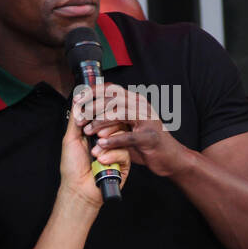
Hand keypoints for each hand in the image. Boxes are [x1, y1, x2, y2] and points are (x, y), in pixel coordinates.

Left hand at [59, 106, 129, 209]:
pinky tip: (101, 162)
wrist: (79, 188)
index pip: (102, 114)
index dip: (99, 109)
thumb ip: (76, 119)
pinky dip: (111, 155)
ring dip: (105, 144)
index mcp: (95, 132)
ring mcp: (116, 150)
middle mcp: (107, 139)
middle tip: (89, 134)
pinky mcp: (124, 162)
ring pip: (120, 135)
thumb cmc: (73, 167)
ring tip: (93, 153)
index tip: (92, 106)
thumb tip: (78, 100)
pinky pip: (123, 151)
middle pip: (115, 121)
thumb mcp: (71, 138)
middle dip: (101, 126)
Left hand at [73, 83, 190, 177]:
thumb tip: (89, 110)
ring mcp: (147, 120)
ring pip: (120, 113)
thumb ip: (112, 118)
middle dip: (93, 107)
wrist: (170, 159)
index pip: (111, 89)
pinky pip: (129, 136)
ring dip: (101, 122)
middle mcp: (141, 107)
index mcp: (135, 101)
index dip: (93, 92)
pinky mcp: (150, 137)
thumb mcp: (128, 127)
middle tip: (79, 118)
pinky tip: (101, 144)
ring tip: (88, 131)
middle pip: (113, 98)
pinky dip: (113, 140)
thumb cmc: (147, 144)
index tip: (78, 100)